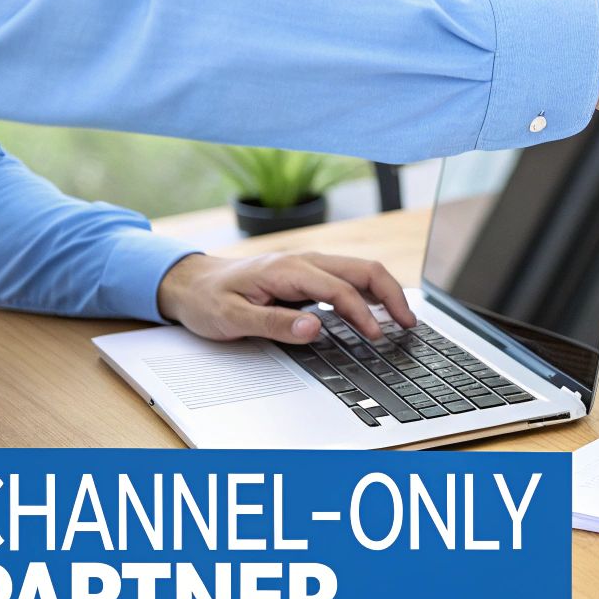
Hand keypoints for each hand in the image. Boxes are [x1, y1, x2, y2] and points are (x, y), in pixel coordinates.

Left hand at [156, 252, 415, 342]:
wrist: (190, 282)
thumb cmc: (208, 300)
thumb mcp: (232, 318)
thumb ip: (274, 324)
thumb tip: (314, 329)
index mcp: (288, 270)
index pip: (340, 289)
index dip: (363, 314)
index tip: (376, 338)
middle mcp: (304, 260)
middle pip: (363, 269)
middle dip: (392, 295)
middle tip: (408, 325)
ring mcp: (308, 264)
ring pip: (361, 269)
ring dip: (385, 292)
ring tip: (402, 319)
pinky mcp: (308, 272)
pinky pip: (348, 276)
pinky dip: (370, 291)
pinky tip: (376, 309)